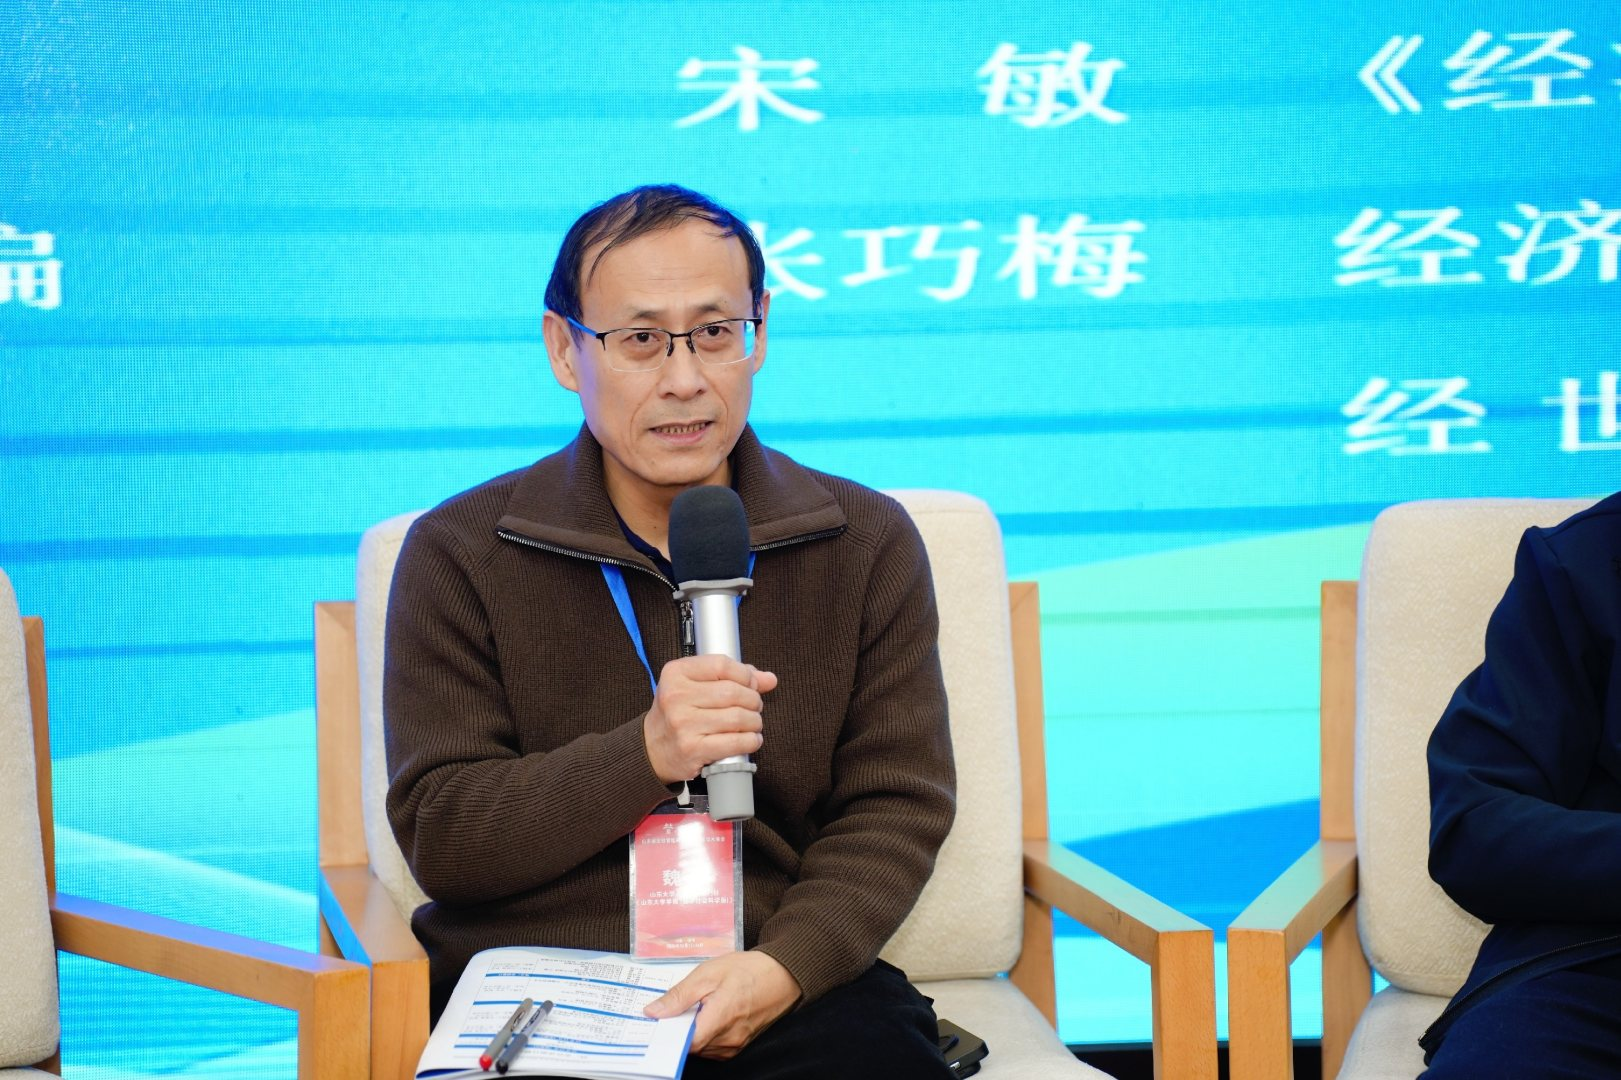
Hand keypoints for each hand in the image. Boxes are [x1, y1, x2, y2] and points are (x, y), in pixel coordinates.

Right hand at [644, 655, 776, 784]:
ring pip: (738, 717)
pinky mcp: (692, 749)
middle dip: (753, 700)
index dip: (745, 674)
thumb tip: (768, 678)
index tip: (752, 684)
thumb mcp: (695, 685)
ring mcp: (683, 724)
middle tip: (754, 707)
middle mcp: (676, 697)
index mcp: (676, 673)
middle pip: (734, 692)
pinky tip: (750, 739)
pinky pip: (735, 742)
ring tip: (752, 723)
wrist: (652, 749)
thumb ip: (731, 676)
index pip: (722, 664)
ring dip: (754, 721)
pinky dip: (751, 741)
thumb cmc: (678, 713)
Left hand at [644, 950, 800, 1058]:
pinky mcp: (739, 1045)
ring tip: (693, 1008)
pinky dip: (705, 1034)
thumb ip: (680, 995)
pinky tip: (706, 1014)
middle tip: (672, 1008)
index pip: (684, 1043)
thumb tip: (653, 1012)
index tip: (656, 1021)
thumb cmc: (748, 970)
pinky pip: (713, 1047)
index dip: (667, 1034)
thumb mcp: (708, 973)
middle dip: (678, 1030)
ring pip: (701, 1048)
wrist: (782, 975)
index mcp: (720, 1019)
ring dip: (692, 1032)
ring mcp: (735, 1045)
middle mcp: (728, 1039)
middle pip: (691, 1046)